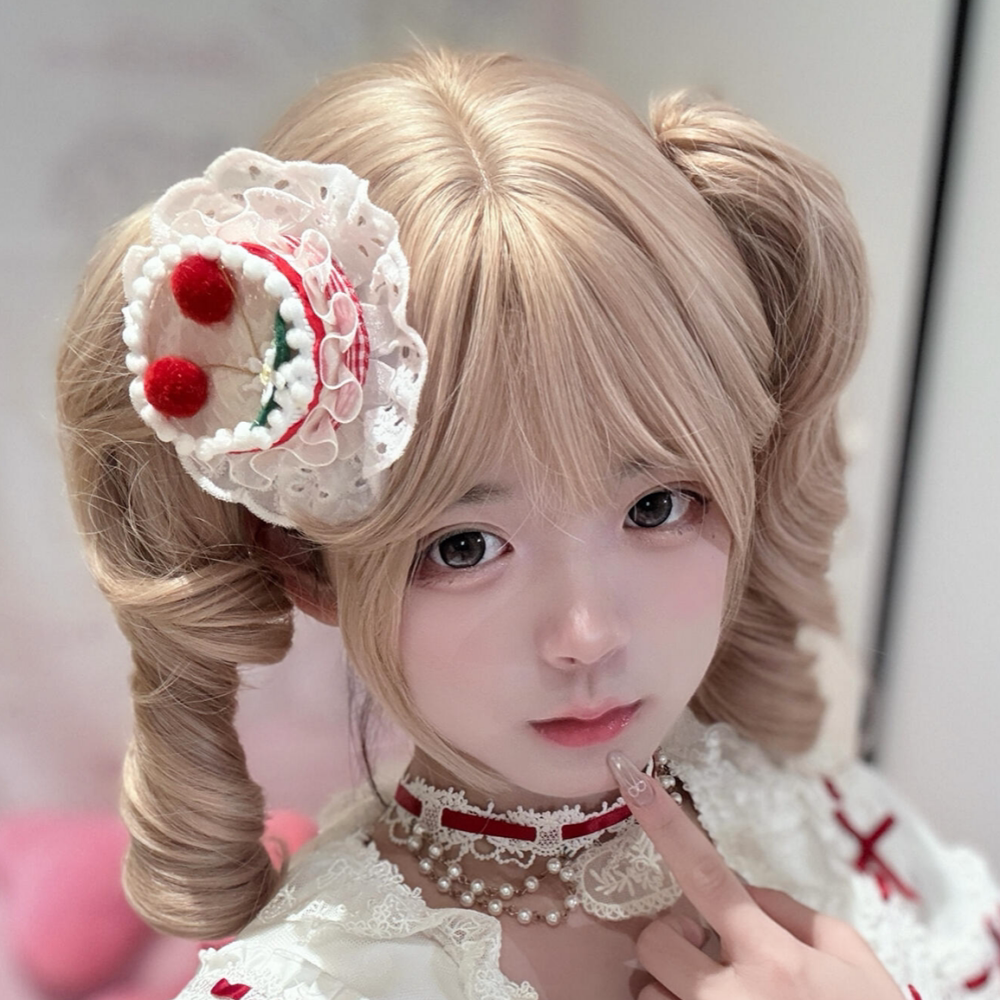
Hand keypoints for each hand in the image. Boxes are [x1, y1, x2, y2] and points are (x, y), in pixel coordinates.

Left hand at [607, 751, 904, 999]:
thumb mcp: (850, 962)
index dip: (664, 822)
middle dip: (673, 939)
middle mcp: (731, 997)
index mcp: (774, 958)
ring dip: (673, 986)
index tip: (631, 778)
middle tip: (711, 952)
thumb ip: (791, 912)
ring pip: (648, 988)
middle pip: (654, 939)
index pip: (705, 873)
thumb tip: (739, 884)